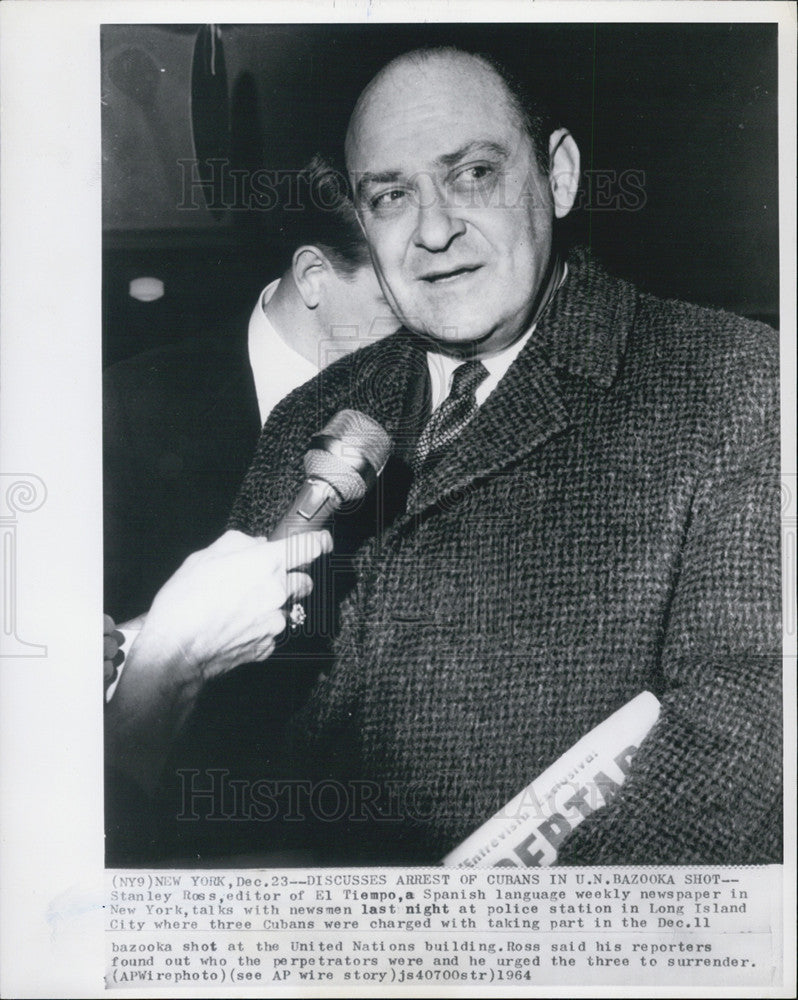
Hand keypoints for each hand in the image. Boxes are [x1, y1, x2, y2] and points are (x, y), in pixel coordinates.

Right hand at [105, 528, 332, 792]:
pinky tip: (236, 626)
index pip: (310, 547)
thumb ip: (238, 544)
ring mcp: (275, 621)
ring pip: (287, 608)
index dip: (319, 542)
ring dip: (273, 606)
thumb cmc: (185, 600)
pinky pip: (273, 632)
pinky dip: (261, 627)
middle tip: (267, 579)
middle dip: (293, 578)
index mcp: (266, 563)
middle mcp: (278, 592)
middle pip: (305, 581)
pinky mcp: (268, 645)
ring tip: (240, 608)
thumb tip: (257, 544)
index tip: (321, 542)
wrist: (175, 648)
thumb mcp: (204, 557)